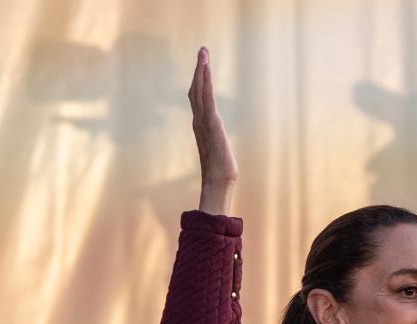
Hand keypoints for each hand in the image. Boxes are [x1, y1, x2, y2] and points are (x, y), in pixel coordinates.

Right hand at [188, 46, 237, 214]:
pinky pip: (207, 98)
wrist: (218, 181)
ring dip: (201, 70)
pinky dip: (205, 81)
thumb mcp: (219, 150)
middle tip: (202, 50)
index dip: (198, 79)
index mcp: (200, 125)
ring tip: (203, 52)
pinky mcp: (212, 123)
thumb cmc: (220, 171)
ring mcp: (203, 121)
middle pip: (196, 89)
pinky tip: (206, 69)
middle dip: (199, 68)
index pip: (197, 97)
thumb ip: (216, 141)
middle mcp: (199, 120)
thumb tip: (219, 142)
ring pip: (200, 90)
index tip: (202, 64)